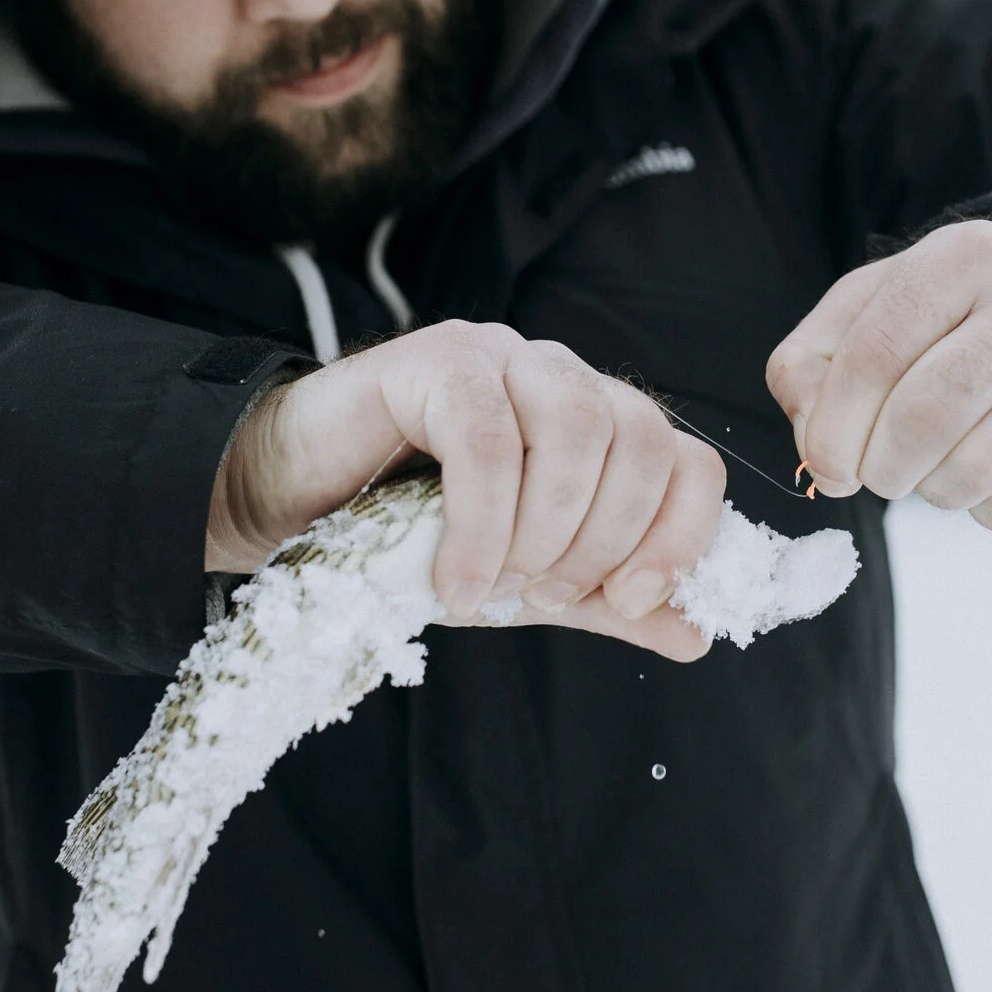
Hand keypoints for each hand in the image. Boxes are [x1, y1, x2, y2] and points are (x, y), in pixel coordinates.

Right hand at [207, 321, 719, 660]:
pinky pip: (485, 437)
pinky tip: (455, 579)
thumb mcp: (526, 583)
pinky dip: (481, 523)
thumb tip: (697, 635)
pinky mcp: (436, 359)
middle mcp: (562, 378)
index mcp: (601, 425)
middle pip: (643, 436)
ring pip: (577, 424)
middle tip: (547, 595)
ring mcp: (502, 356)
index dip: (680, 535)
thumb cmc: (413, 538)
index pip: (689, 460)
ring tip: (502, 583)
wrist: (294, 504)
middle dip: (607, 537)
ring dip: (548, 525)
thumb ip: (607, 602)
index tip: (634, 601)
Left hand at [766, 221, 991, 534]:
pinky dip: (986, 512)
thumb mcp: (868, 311)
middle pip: (924, 416)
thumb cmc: (943, 321)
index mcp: (964, 258)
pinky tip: (987, 477)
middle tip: (879, 472)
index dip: (833, 426)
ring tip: (934, 466)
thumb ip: (809, 366)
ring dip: (932, 491)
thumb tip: (817, 454)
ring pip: (976, 468)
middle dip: (880, 466)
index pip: (874, 353)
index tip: (826, 465)